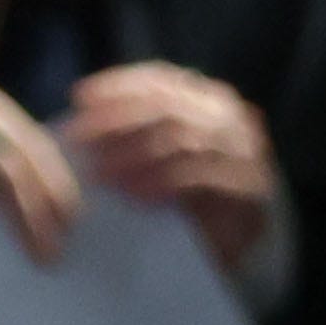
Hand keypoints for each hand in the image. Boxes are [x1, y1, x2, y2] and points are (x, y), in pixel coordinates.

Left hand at [61, 60, 279, 275]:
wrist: (226, 243)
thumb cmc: (177, 196)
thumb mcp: (150, 156)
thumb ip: (129, 134)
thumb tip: (75, 123)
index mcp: (205, 100)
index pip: (162, 81)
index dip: (119, 86)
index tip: (80, 98)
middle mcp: (229, 118)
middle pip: (169, 108)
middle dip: (118, 120)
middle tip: (78, 138)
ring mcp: (245, 151)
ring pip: (186, 140)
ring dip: (135, 154)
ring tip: (99, 173)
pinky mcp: (251, 189)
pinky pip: (204, 179)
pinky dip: (165, 183)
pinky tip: (135, 196)